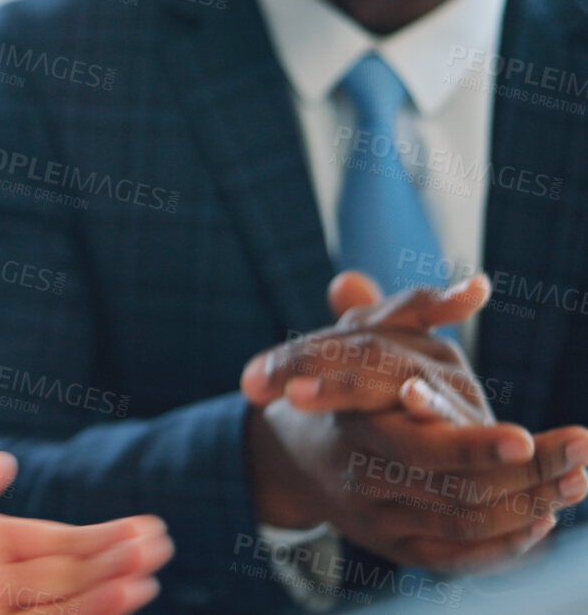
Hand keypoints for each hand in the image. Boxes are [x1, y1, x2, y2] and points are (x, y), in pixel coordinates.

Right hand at [240, 273, 587, 570]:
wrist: (286, 455)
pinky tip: (543, 521)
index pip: (422, 447)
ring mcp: (379, 518)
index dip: (475, 447)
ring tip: (578, 479)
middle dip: (527, 475)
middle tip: (581, 450)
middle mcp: (364, 479)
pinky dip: (504, 546)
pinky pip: (456, 558)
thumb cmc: (330, 380)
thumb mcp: (361, 333)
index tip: (523, 435)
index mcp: (355, 429)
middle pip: (457, 490)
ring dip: (530, 505)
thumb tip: (477, 286)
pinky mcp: (395, 547)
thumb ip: (417, 310)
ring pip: (465, 523)